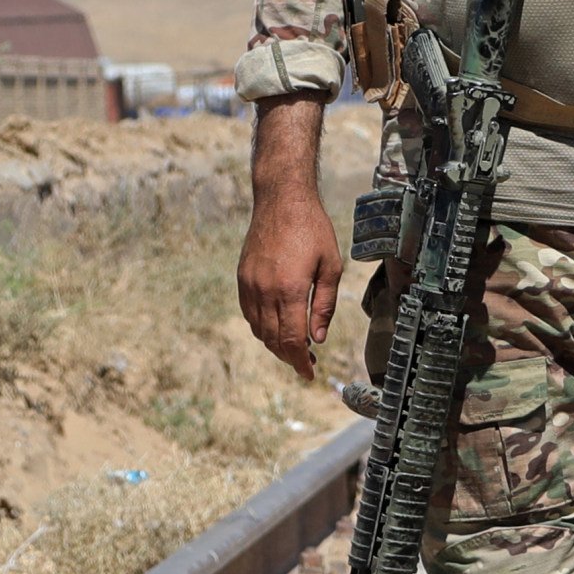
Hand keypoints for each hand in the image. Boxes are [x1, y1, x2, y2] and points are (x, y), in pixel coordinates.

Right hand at [238, 98, 345, 375]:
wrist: (281, 200)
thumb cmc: (312, 229)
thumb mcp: (330, 265)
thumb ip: (324, 304)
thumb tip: (318, 337)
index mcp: (290, 289)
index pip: (293, 340)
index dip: (301, 362)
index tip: (310, 373)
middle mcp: (265, 290)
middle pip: (274, 339)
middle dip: (290, 357)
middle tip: (306, 363)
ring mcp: (250, 284)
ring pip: (259, 329)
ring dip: (275, 344)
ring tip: (294, 348)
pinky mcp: (242, 277)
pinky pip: (249, 313)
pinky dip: (261, 327)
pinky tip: (275, 328)